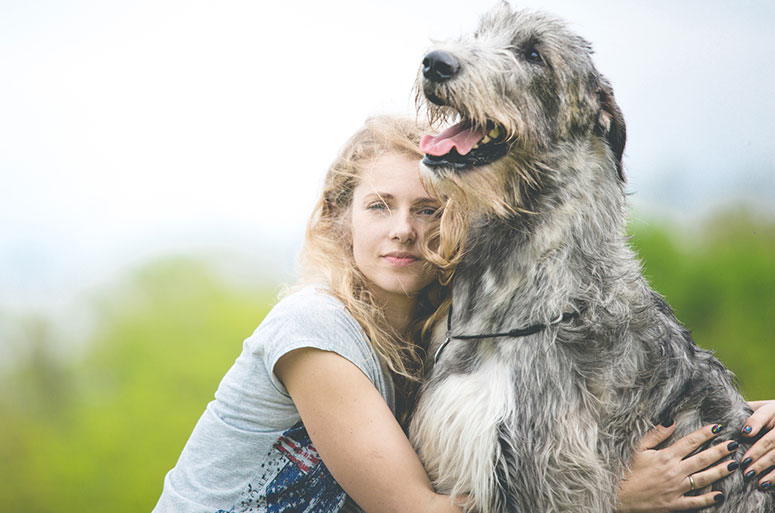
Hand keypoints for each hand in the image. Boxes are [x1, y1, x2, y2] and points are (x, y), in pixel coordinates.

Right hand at [616, 422, 737, 512]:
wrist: (619, 495)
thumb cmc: (626, 470)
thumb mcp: (637, 448)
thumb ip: (655, 434)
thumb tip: (670, 421)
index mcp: (665, 456)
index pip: (690, 442)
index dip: (705, 434)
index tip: (717, 427)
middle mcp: (674, 472)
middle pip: (702, 459)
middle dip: (720, 451)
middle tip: (733, 444)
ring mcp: (676, 489)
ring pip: (704, 478)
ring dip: (720, 471)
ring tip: (733, 465)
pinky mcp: (675, 504)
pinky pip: (696, 501)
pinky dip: (709, 498)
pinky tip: (720, 494)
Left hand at [741, 400, 774, 490]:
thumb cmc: (763, 416)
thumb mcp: (756, 409)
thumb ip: (743, 413)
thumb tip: (719, 422)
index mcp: (772, 410)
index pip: (764, 415)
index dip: (755, 424)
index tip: (744, 432)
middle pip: (770, 440)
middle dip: (756, 452)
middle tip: (742, 463)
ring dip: (763, 466)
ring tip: (749, 475)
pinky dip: (773, 477)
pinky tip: (763, 483)